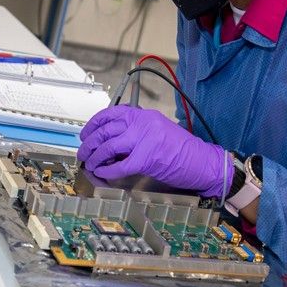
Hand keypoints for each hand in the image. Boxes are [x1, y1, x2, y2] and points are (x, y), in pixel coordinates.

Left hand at [77, 105, 232, 197]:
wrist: (203, 161)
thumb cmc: (182, 149)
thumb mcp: (158, 129)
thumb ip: (136, 129)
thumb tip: (111, 137)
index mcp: (144, 115)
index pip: (111, 113)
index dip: (94, 124)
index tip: (86, 133)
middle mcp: (143, 124)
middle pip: (106, 130)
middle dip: (89, 142)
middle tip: (83, 152)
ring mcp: (145, 140)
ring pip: (108, 146)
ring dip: (95, 157)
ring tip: (90, 163)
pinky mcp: (147, 159)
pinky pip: (119, 165)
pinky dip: (107, 170)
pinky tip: (103, 173)